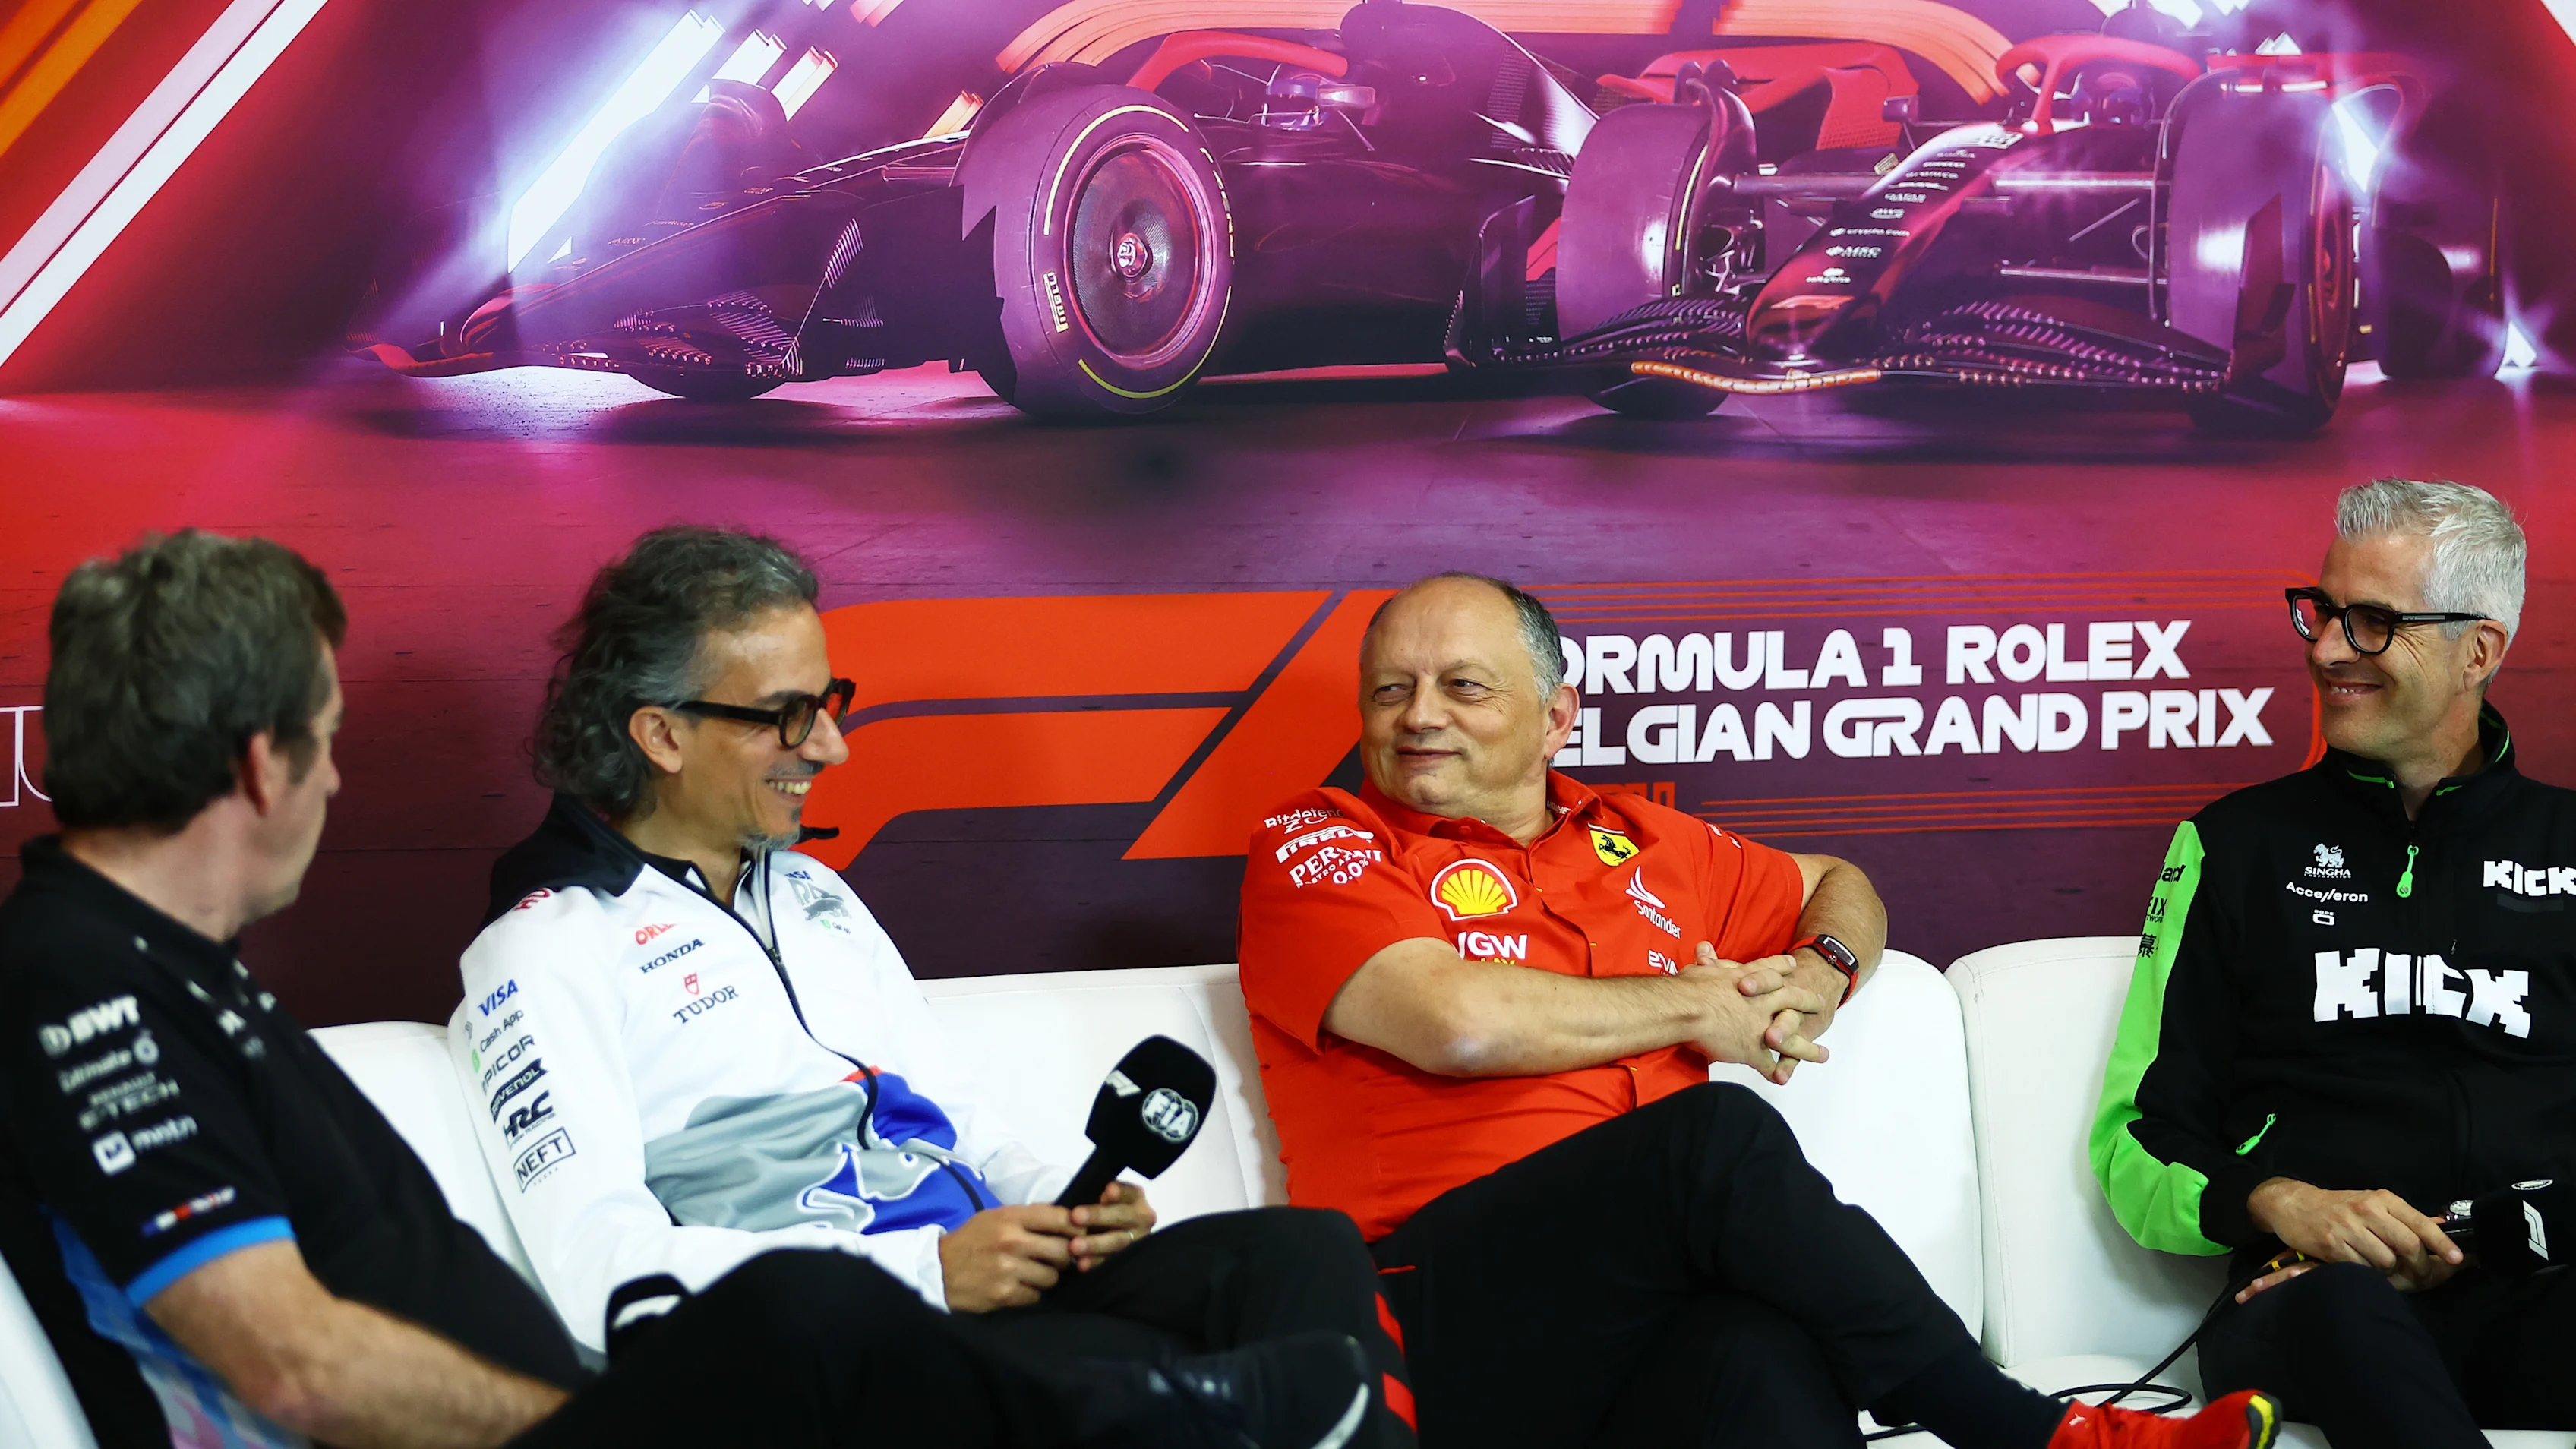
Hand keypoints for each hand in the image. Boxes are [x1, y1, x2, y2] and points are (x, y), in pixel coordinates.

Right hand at [938, 1205, 1075, 1311]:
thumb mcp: (994, 1218)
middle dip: (1064, 1257)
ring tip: (1032, 1274)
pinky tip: (1018, 1287)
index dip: (1075, 1227)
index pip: (1059, 1217)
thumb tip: (1067, 1222)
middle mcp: (1011, 1241)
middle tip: (1055, 1260)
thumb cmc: (971, 1241)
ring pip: (1052, 1277)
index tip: (1076, 1235)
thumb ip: (1027, 1218)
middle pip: (1062, 1250)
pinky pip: (1035, 1295)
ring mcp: (1008, 1268)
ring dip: (1046, 1278)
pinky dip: (1030, 1293)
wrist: (938, 1270)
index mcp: (1010, 1217)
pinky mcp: (1004, 1293)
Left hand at [1068, 1181, 1156, 1272]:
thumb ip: (1100, 1196)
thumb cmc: (1104, 1208)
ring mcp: (1137, 1240)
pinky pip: (1111, 1261)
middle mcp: (1141, 1218)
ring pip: (1116, 1242)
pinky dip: (1095, 1262)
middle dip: (1098, 1216)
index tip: (1109, 1190)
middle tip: (1076, 1216)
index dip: (1119, 1192)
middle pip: (1121, 1216)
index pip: (1128, 1192)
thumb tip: (1094, 1198)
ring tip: (1074, 1246)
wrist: (1114, 1230)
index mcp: (1135, 1197)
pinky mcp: (1128, 1258)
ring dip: (1094, 1244)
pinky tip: (1082, 1264)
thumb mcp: (1105, 1197)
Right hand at [1681, 944, 1829, 1084]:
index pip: (1771, 971)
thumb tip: (1704, 947)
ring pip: (1792, 1038)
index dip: (1782, 968)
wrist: (1688, 1009)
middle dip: (1808, 1001)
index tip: (1793, 965)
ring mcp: (1761, 1027)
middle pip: (1792, 999)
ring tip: (1824, 1054)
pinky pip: (1768, 1064)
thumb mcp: (1700, 969)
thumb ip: (1707, 961)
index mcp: (1749, 980)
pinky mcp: (1752, 1050)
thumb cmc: (1691, 989)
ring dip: (1808, 1048)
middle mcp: (1762, 1002)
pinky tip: (1782, 1078)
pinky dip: (1776, 1072)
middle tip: (1820, 1003)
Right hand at [2245, 1178, 2461, 1292]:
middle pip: (2408, 1245)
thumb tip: (2440, 1226)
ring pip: (2387, 1261)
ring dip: (2389, 1270)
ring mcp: (2348, 1227)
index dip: (2441, 1243)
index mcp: (2381, 1198)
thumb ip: (2404, 1217)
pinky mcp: (2332, 1245)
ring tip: (2382, 1266)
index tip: (2457, 1259)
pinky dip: (2368, 1272)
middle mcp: (2367, 1210)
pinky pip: (2363, 1268)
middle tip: (2420, 1274)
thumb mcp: (2372, 1203)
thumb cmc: (2338, 1206)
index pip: (2420, 1223)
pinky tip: (2362, 1264)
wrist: (2293, 1204)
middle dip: (2419, 1266)